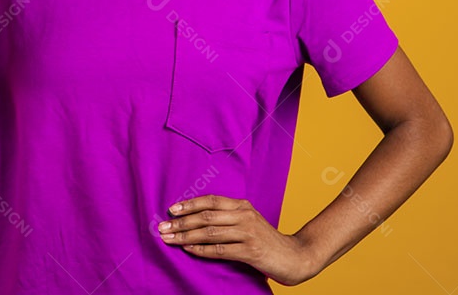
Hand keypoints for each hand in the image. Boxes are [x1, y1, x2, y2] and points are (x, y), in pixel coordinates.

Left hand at [156, 194, 320, 286]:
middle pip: (206, 216)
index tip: (171, 209)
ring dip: (186, 236)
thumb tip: (196, 218)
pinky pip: (220, 250)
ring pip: (210, 233)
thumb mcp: (248, 221)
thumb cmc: (266, 240)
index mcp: (242, 205)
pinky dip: (201, 249)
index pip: (210, 201)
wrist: (295, 256)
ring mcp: (248, 233)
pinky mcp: (250, 251)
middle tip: (162, 227)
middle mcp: (244, 216)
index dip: (189, 204)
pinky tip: (188, 249)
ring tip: (169, 239)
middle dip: (181, 222)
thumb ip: (228, 217)